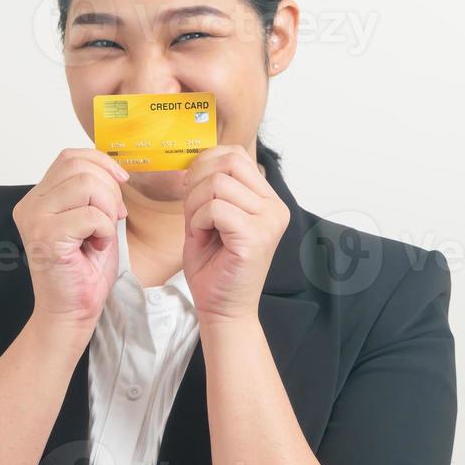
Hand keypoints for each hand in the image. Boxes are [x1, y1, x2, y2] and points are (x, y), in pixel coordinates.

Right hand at [12, 148, 129, 334]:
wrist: (70, 313)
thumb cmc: (83, 272)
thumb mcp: (93, 221)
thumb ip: (94, 193)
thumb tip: (113, 170)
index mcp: (38, 198)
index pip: (70, 157)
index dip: (101, 163)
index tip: (121, 183)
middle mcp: (30, 204)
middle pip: (79, 166)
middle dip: (109, 189)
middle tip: (112, 218)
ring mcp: (35, 219)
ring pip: (86, 184)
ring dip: (107, 209)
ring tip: (100, 234)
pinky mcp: (46, 236)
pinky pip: (91, 215)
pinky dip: (104, 230)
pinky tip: (95, 247)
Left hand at [182, 145, 289, 326]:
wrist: (222, 310)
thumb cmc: (214, 268)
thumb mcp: (210, 219)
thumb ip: (209, 190)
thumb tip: (195, 161)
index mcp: (267, 200)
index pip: (236, 155)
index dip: (205, 163)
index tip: (191, 188)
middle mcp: (274, 208)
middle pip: (228, 162)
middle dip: (197, 181)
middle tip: (191, 210)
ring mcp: (268, 222)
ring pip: (217, 184)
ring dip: (195, 205)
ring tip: (199, 229)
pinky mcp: (255, 237)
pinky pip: (215, 209)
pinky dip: (198, 221)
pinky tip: (203, 239)